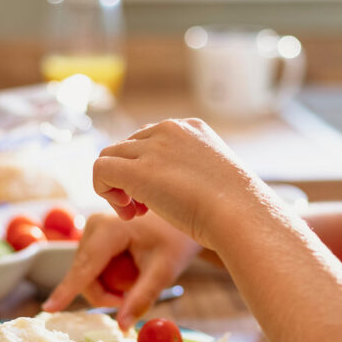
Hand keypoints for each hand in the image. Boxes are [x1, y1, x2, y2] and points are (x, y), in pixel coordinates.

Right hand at [41, 210, 200, 329]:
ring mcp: (91, 230)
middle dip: (110, 293)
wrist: (184, 217)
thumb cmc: (176, 240)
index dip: (67, 291)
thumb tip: (122, 327)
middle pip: (86, 278)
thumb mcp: (163, 271)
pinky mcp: (94, 237)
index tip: (48, 309)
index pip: (84, 268)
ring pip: (88, 277)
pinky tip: (131, 266)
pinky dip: (111, 277)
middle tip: (138, 292)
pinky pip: (93, 270)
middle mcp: (93, 226)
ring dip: (112, 286)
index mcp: (108, 229)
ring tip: (140, 273)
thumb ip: (141, 298)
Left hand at [92, 118, 268, 249]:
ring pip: (111, 156)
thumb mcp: (217, 178)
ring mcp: (153, 147)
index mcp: (192, 128)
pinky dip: (104, 191)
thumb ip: (194, 173)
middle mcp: (170, 129)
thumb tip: (178, 188)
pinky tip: (127, 212)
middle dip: (131, 178)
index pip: (151, 138)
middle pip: (128, 146)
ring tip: (135, 213)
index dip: (147, 167)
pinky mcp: (137, 170)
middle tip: (144, 209)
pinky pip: (100, 170)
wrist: (241, 214)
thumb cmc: (237, 208)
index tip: (158, 196)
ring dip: (117, 186)